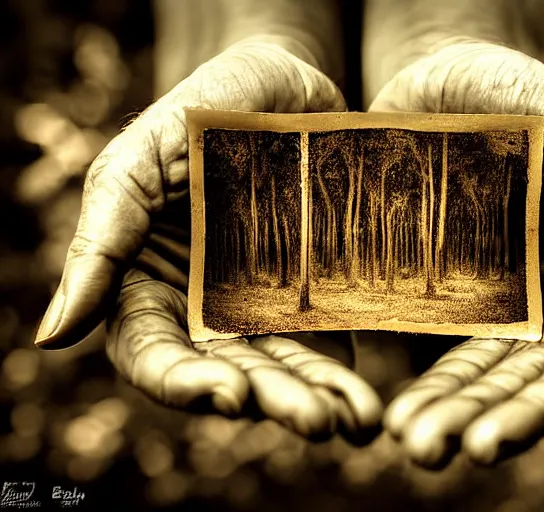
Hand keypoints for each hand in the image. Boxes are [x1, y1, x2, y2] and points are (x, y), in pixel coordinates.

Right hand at [35, 40, 382, 442]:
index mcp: (150, 283)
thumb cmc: (200, 109)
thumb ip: (100, 243)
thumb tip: (51, 337)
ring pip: (283, 368)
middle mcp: (204, 307)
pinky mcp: (313, 295)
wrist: (283, 84)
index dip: (184, 383)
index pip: (154, 353)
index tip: (228, 395)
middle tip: (315, 421)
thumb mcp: (138, 163)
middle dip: (270, 400)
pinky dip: (344, 374)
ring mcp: (262, 305)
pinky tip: (366, 401)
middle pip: (229, 373)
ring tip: (355, 422)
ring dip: (315, 400)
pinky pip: (326, 343)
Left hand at [371, 40, 543, 466]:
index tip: (486, 440)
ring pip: (478, 369)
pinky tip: (390, 406)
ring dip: (446, 410)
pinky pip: (433, 338)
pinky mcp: (444, 284)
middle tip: (427, 449)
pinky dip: (419, 373)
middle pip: (522, 380)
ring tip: (408, 441)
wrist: (443, 73)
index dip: (539, 408)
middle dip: (479, 419)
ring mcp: (496, 292)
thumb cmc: (523, 93)